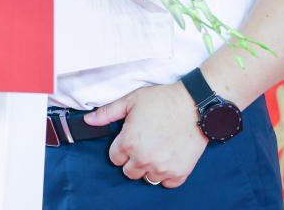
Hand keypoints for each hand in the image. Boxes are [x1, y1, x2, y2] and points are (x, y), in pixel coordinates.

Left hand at [83, 82, 207, 187]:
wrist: (195, 105)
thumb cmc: (163, 100)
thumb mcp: (131, 100)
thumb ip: (107, 112)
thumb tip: (88, 120)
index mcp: (129, 142)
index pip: (115, 158)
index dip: (121, 148)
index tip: (130, 139)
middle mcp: (143, 159)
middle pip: (129, 172)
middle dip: (133, 160)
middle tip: (144, 145)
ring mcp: (162, 168)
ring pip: (147, 179)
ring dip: (149, 168)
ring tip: (157, 151)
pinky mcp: (179, 172)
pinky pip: (167, 183)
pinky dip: (167, 174)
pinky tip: (169, 158)